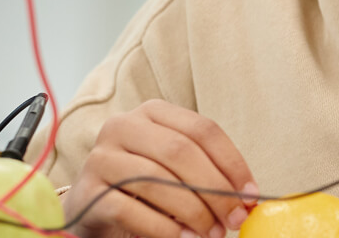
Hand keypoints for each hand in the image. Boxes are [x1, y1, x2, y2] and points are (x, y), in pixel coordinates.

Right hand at [63, 99, 257, 237]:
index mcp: (153, 113)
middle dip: (215, 190)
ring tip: (211, 233)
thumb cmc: (146, 189)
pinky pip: (129, 209)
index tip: (250, 195)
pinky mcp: (87, 191)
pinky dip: (162, 227)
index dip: (232, 163)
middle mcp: (124, 126)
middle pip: (181, 152)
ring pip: (157, 179)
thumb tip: (247, 198)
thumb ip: (208, 175)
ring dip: (192, 211)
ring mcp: (101, 157)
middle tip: (234, 219)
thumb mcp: (178, 172)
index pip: (203, 130)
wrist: (94, 210)